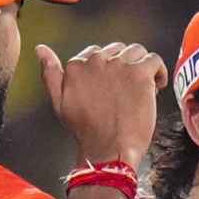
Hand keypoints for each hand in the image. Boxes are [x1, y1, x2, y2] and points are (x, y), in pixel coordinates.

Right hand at [37, 42, 167, 167]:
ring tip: (143, 88)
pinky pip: (154, 60)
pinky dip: (158, 71)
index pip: (98, 52)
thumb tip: (40, 49)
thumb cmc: (86, 130)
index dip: (110, 70)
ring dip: (142, 67)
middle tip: (129, 91)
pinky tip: (156, 87)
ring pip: (137, 52)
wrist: (108, 149)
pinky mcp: (139, 74)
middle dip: (126, 67)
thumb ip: (50, 73)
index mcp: (77, 65)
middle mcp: (97, 60)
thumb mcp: (59, 102)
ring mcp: (119, 65)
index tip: (114, 87)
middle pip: (119, 50)